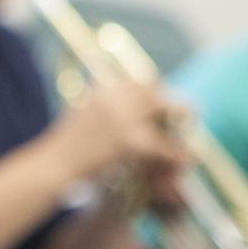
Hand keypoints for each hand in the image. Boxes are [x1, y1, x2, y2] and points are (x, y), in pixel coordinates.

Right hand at [44, 79, 189, 184]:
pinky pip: (163, 145)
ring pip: (163, 112)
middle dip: (170, 101)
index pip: (137, 82)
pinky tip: (191, 158)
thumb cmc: (61, 147)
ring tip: (194, 123)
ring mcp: (122, 118)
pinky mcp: (129, 141)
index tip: (164, 98)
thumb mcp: (76, 113)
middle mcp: (113, 98)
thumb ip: (95, 102)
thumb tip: (102, 89)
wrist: (52, 166)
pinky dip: (178, 152)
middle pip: (153, 93)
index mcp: (101, 89)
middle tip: (188, 110)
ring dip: (181, 117)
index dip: (154, 90)